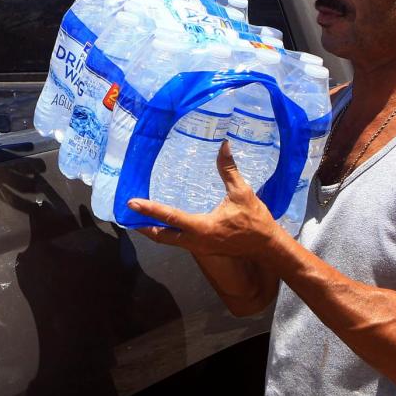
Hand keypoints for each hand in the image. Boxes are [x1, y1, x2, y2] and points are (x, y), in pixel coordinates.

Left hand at [128, 141, 282, 258]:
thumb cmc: (255, 221)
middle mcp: (196, 241)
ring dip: (154, 232)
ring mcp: (199, 248)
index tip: (132, 203)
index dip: (149, 209)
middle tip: (128, 216)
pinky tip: (166, 225)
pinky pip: (179, 243)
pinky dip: (168, 234)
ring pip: (170, 242)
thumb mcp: (242, 193)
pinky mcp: (204, 249)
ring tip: (141, 220)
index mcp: (202, 227)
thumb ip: (229, 170)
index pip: (169, 217)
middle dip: (144, 227)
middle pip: (162, 236)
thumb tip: (223, 145)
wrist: (266, 247)